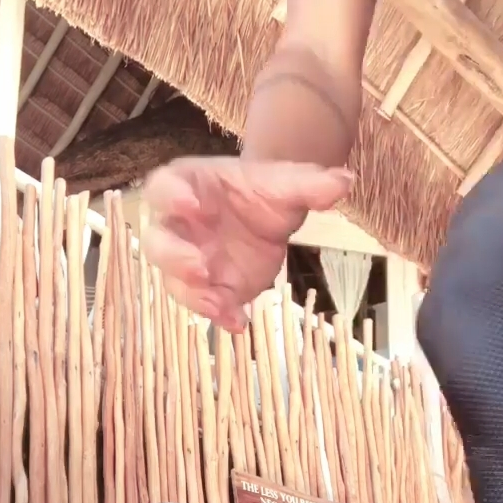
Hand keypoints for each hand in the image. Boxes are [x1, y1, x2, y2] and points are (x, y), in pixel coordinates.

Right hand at [143, 157, 351, 329]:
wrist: (268, 216)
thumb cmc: (262, 193)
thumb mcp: (287, 185)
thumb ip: (310, 184)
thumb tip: (345, 180)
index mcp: (189, 186)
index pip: (165, 187)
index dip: (172, 196)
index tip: (192, 205)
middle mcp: (180, 226)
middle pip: (158, 241)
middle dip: (173, 256)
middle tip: (200, 268)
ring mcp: (189, 261)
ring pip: (173, 280)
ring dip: (191, 294)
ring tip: (218, 304)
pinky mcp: (208, 289)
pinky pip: (204, 305)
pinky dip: (219, 315)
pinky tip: (239, 322)